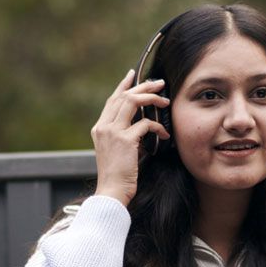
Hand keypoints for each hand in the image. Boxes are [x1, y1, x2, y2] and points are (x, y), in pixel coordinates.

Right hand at [92, 69, 170, 206]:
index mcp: (99, 128)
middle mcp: (103, 126)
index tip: (133, 74)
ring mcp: (113, 132)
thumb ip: (125, 135)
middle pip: (124, 96)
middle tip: (159, 83)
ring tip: (165, 101)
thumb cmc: (117, 175)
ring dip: (151, 98)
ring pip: (132, 102)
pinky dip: (157, 126)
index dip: (123, 85)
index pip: (112, 99)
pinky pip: (145, 124)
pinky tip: (164, 134)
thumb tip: (142, 124)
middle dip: (143, 86)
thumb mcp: (117, 151)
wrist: (111, 192)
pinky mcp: (125, 141)